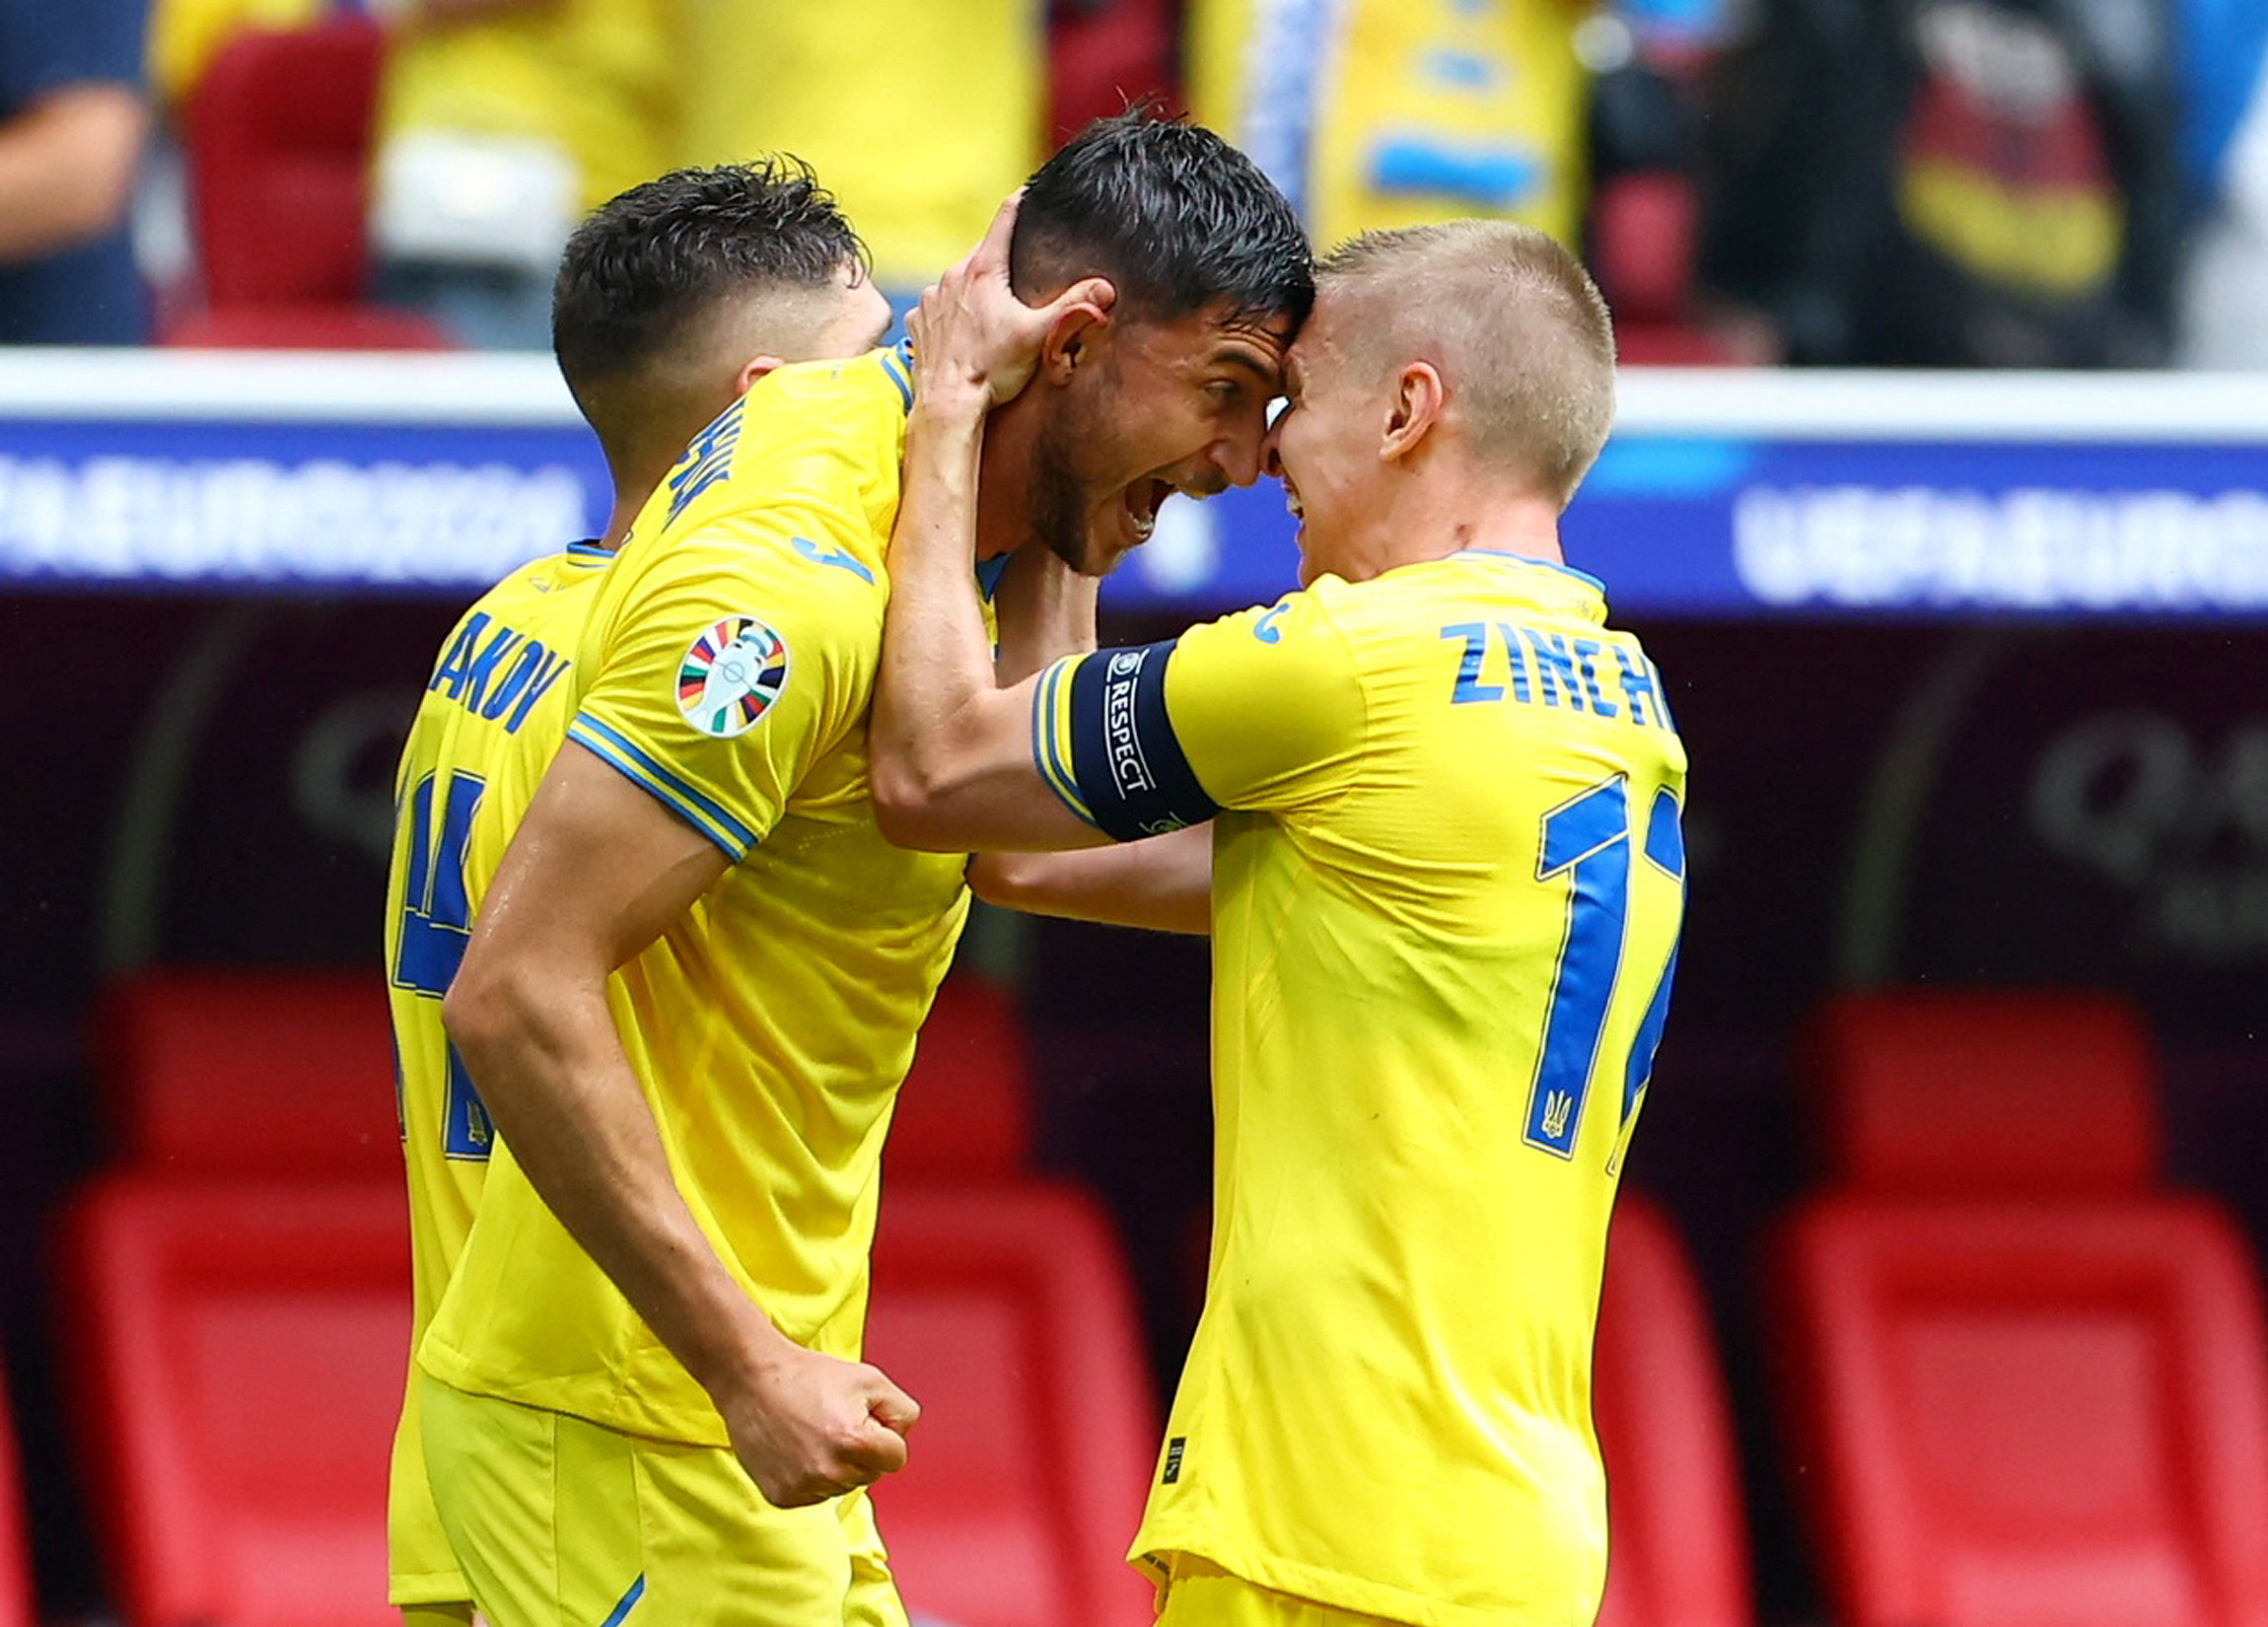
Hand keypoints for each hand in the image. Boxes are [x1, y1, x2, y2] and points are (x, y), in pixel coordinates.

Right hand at [718, 1340, 920, 1507]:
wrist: (754, 1379)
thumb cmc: (811, 1376)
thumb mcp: (871, 1379)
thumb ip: (903, 1411)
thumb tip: (901, 1438)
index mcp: (855, 1442)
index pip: (897, 1458)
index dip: (884, 1434)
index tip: (861, 1417)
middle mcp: (830, 1472)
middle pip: (870, 1474)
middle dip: (861, 1450)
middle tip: (834, 1421)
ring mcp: (803, 1488)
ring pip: (843, 1485)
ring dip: (837, 1465)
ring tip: (813, 1432)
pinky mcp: (782, 1497)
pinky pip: (816, 1494)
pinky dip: (812, 1475)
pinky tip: (797, 1449)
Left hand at [910, 190, 1113, 409]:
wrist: (947, 403)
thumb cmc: (992, 370)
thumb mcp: (1040, 336)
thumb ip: (1073, 308)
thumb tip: (1106, 288)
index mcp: (984, 270)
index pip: (1004, 219)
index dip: (1020, 202)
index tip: (1028, 190)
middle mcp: (953, 276)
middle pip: (982, 254)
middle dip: (1000, 261)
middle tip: (1018, 278)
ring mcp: (932, 298)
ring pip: (958, 282)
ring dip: (974, 291)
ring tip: (992, 316)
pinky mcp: (919, 322)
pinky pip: (938, 308)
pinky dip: (951, 314)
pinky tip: (964, 334)